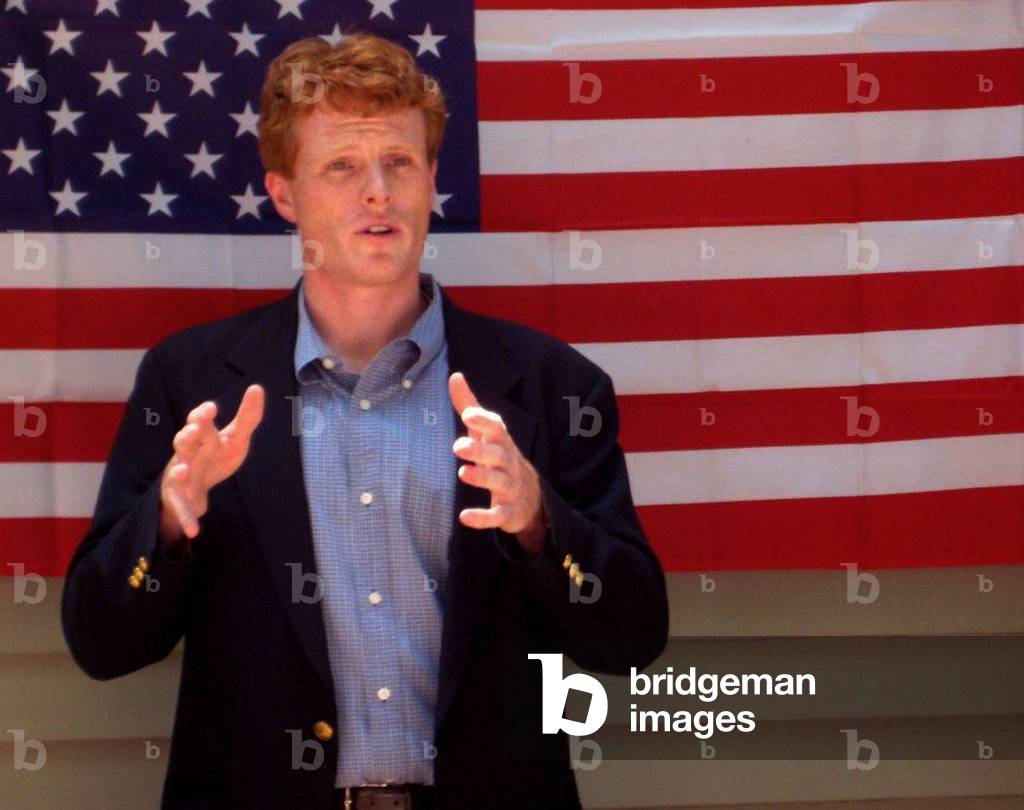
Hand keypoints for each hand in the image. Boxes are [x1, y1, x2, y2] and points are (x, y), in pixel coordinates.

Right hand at [159, 384, 264, 546]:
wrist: (198, 489)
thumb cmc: (215, 457)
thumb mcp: (235, 439)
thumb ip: (247, 417)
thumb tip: (257, 388)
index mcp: (200, 436)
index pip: (198, 421)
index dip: (202, 414)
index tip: (211, 408)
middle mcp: (186, 453)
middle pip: (183, 441)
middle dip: (188, 435)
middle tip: (196, 428)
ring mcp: (180, 476)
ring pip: (176, 472)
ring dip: (180, 471)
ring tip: (185, 470)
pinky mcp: (179, 499)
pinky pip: (181, 508)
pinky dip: (187, 518)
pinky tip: (194, 530)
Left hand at [448, 372, 546, 555]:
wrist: (530, 498)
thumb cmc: (500, 458)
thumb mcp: (487, 433)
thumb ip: (470, 406)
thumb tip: (454, 376)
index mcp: (502, 443)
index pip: (496, 428)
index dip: (484, 420)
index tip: (467, 414)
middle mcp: (508, 463)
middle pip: (498, 454)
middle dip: (480, 449)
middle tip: (458, 446)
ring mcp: (510, 487)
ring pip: (499, 481)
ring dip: (482, 477)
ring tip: (462, 473)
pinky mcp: (508, 512)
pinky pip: (498, 515)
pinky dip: (483, 517)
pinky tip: (465, 517)